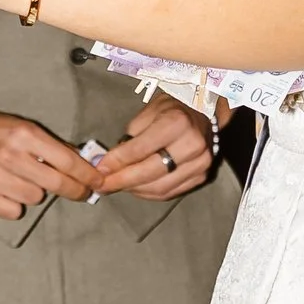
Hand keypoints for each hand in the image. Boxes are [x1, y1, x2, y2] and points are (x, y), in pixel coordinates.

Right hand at [0, 100, 103, 219]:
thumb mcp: (22, 127)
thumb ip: (50, 146)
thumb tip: (84, 162)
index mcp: (24, 134)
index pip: (68, 161)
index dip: (88, 175)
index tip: (98, 182)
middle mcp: (10, 155)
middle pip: (57, 184)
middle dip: (75, 190)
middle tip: (82, 193)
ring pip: (35, 198)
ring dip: (35, 193)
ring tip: (21, 180)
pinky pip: (13, 211)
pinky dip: (13, 204)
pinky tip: (5, 190)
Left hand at [85, 103, 214, 199]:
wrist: (203, 113)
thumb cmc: (172, 109)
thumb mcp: (148, 112)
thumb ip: (130, 138)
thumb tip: (110, 163)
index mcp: (177, 123)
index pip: (141, 149)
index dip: (117, 162)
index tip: (100, 170)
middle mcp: (192, 145)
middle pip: (150, 172)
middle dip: (122, 181)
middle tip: (103, 186)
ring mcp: (199, 163)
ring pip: (159, 187)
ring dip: (134, 189)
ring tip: (117, 185)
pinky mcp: (201, 177)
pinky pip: (169, 192)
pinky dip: (148, 193)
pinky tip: (135, 188)